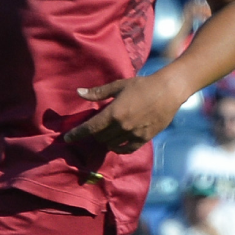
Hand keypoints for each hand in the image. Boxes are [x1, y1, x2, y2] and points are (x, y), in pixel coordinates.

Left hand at [64, 74, 188, 153]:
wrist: (168, 91)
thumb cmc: (143, 85)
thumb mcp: (119, 86)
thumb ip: (98, 93)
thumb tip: (79, 93)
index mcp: (113, 113)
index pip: (90, 128)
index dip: (76, 134)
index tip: (66, 138)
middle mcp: (122, 126)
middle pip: (100, 137)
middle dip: (94, 133)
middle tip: (95, 127)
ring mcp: (133, 134)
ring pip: (112, 144)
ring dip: (106, 140)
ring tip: (107, 133)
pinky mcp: (144, 138)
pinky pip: (127, 149)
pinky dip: (119, 148)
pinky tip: (117, 144)